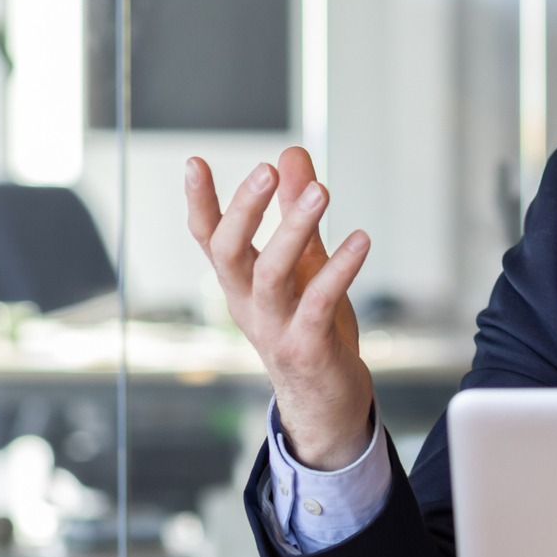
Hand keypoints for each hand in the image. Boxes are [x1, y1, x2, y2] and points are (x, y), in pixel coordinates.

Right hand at [185, 147, 374, 468]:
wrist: (327, 402)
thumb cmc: (312, 328)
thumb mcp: (305, 264)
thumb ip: (297, 212)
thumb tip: (291, 153)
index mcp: (240, 284)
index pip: (210, 238)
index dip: (200, 202)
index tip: (195, 161)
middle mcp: (248, 304)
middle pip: (230, 253)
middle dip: (244, 210)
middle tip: (267, 169)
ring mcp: (274, 328)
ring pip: (271, 275)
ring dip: (293, 231)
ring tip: (321, 192)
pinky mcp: (306, 347)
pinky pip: (318, 303)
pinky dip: (339, 270)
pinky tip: (360, 239)